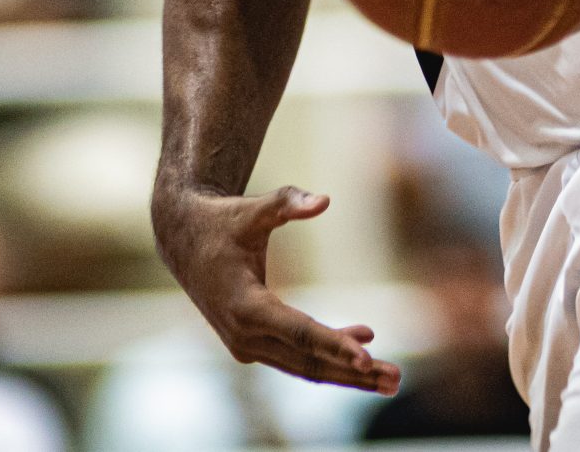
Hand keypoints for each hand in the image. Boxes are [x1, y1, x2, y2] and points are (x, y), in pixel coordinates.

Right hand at [153, 184, 400, 392]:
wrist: (184, 239)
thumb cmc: (223, 221)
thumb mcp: (254, 209)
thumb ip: (288, 203)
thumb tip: (324, 201)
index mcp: (245, 306)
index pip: (300, 333)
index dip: (335, 345)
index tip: (368, 357)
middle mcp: (246, 336)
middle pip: (308, 362)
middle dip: (353, 374)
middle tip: (395, 379)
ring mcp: (248, 346)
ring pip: (306, 367)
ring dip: (347, 373)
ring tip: (391, 379)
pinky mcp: (254, 344)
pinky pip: (298, 355)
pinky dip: (330, 354)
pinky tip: (363, 341)